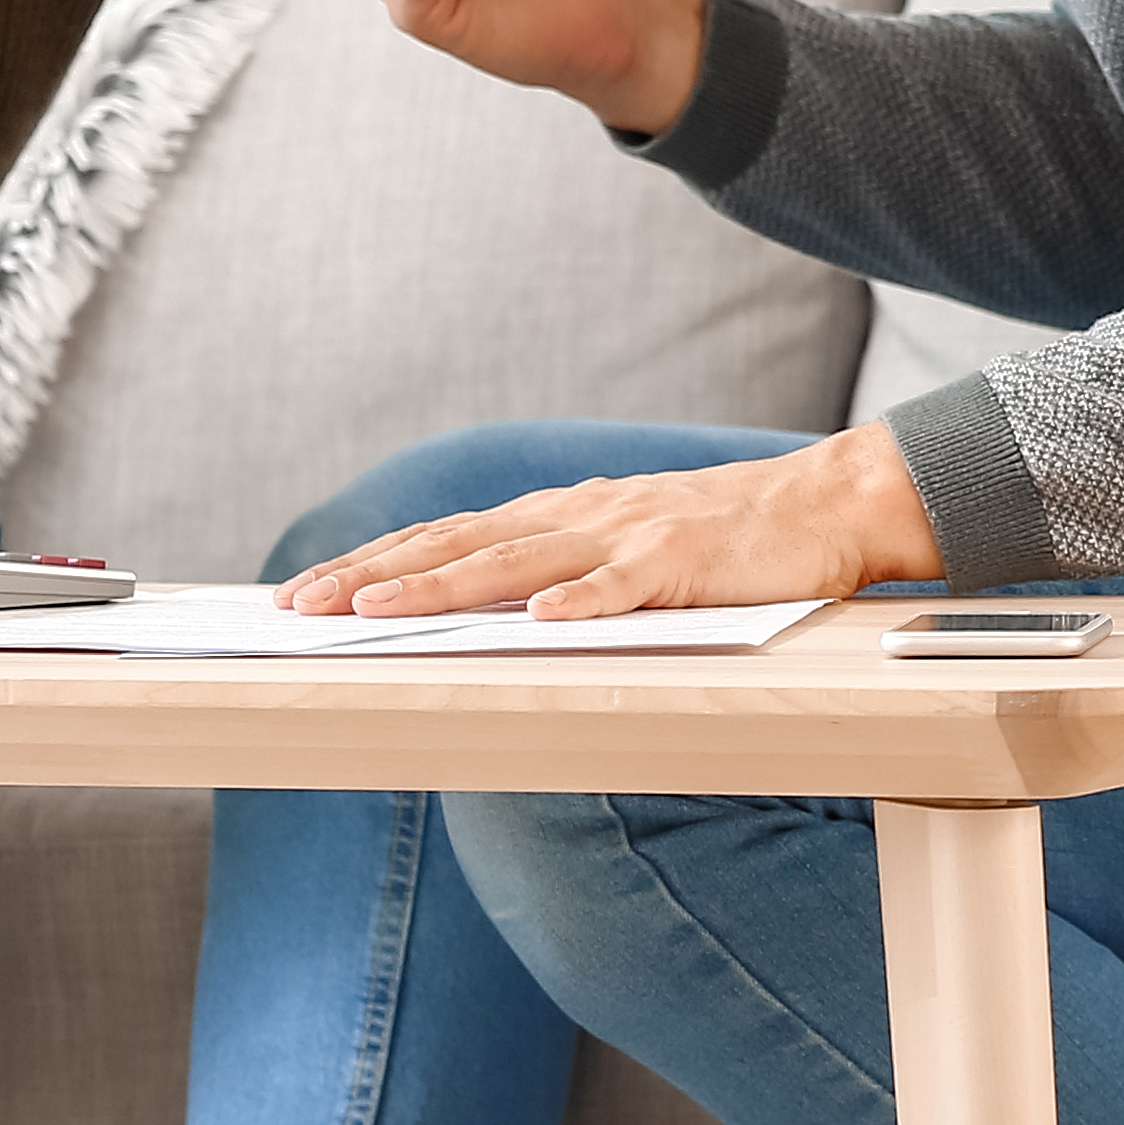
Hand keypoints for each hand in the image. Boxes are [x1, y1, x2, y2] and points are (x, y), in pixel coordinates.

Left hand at [278, 427, 944, 619]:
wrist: (821, 503)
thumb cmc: (719, 539)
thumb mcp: (621, 547)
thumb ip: (557, 570)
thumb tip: (481, 614)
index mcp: (559, 516)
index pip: (445, 538)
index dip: (373, 562)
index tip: (305, 591)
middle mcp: (578, 516)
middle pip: (458, 545)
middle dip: (373, 574)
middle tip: (302, 604)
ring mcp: (627, 535)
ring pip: (518, 564)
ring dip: (442, 587)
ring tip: (377, 609)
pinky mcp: (683, 562)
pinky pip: (625, 585)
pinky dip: (582, 602)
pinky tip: (541, 621)